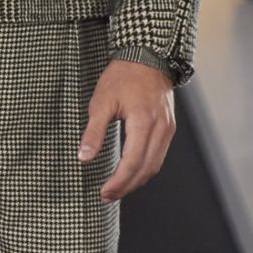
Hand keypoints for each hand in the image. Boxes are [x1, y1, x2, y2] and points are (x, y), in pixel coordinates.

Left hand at [78, 59, 176, 203]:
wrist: (147, 57)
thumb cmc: (122, 76)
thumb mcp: (101, 102)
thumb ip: (93, 132)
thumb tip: (84, 157)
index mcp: (144, 123)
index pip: (132, 163)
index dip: (118, 183)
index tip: (103, 192)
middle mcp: (160, 129)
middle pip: (146, 170)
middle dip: (126, 187)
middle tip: (107, 196)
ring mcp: (167, 129)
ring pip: (154, 165)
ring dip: (136, 181)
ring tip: (117, 188)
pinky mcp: (168, 127)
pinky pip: (158, 155)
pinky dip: (145, 168)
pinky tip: (131, 172)